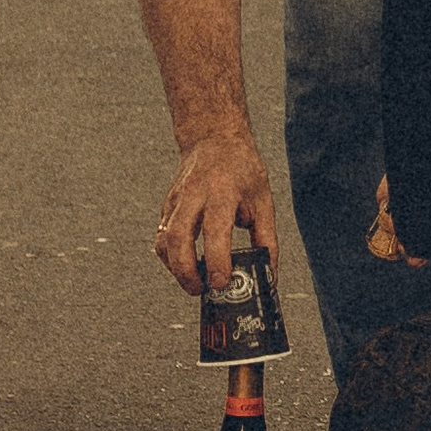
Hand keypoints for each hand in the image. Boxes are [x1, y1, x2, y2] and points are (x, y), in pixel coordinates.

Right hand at [157, 125, 278, 298]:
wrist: (214, 139)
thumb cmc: (242, 169)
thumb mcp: (263, 199)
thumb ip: (266, 239)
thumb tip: (269, 276)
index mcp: (222, 191)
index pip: (215, 230)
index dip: (217, 260)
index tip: (222, 282)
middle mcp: (193, 195)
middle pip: (178, 238)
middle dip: (186, 271)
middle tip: (201, 290)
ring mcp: (175, 201)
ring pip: (164, 241)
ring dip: (176, 269)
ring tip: (195, 283)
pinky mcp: (166, 207)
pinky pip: (162, 238)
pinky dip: (171, 258)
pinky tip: (186, 266)